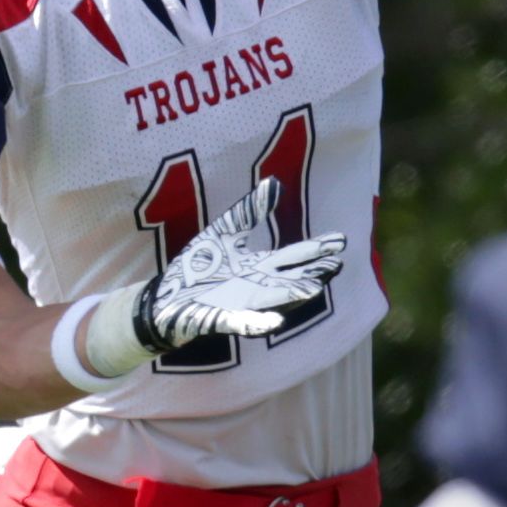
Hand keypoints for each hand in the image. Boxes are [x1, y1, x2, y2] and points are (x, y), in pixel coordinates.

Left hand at [132, 179, 344, 352]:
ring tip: (314, 288)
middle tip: (335, 265)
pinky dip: (256, 323)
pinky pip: (239, 323)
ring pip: (271, 300)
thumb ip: (248, 213)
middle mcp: (255, 286)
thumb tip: (274, 183)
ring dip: (291, 295)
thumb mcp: (222, 234)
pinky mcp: (217, 318)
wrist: (166, 297)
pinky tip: (274, 321)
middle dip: (311, 273)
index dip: (315, 249)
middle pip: (289, 279)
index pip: (292, 256)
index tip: (340, 241)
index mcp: (257, 265)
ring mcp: (238, 304)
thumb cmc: (199, 267)